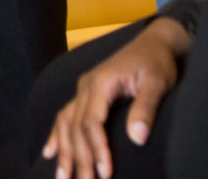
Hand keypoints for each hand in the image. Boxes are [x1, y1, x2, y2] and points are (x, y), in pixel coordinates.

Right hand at [41, 16, 189, 178]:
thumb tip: (137, 138)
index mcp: (100, 83)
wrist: (155, 42)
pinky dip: (56, 136)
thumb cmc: (157, 62)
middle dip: (78, 159)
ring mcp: (83, 90)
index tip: (104, 173)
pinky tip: (49, 152)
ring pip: (66, 124)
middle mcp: (85, 86)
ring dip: (63, 152)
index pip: (91, 122)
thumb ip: (146, 108)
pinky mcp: (86, 94)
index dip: (96, 149)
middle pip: (76, 128)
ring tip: (61, 178)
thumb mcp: (157, 82)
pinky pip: (65, 116)